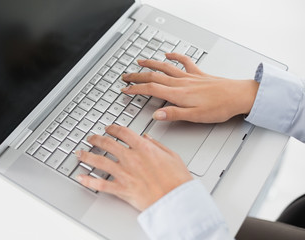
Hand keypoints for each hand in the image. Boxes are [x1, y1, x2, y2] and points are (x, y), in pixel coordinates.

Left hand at [76, 124, 192, 210]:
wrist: (177, 201)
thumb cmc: (178, 180)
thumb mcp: (172, 155)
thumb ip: (157, 144)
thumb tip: (147, 137)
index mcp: (144, 148)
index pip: (123, 132)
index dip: (113, 128)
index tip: (109, 128)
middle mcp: (131, 158)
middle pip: (107, 143)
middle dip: (96, 139)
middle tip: (91, 138)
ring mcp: (124, 174)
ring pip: (99, 161)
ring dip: (87, 155)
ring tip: (79, 152)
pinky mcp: (122, 189)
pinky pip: (101, 184)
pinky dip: (89, 181)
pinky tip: (80, 177)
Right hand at [121, 53, 258, 122]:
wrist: (239, 96)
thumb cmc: (220, 107)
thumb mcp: (195, 116)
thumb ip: (174, 114)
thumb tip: (156, 115)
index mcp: (178, 94)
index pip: (151, 89)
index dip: (136, 89)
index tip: (126, 90)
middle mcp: (182, 83)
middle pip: (154, 77)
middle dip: (138, 76)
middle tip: (126, 76)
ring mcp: (190, 77)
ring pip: (166, 67)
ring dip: (151, 64)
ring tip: (140, 62)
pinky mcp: (198, 74)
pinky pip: (185, 62)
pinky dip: (175, 56)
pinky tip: (169, 55)